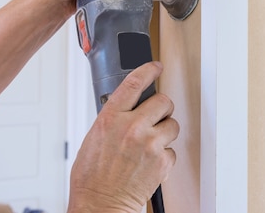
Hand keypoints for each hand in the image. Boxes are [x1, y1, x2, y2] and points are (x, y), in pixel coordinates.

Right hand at [67, 62, 178, 212]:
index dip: (148, 70)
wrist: (101, 204)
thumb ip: (113, 119)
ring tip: (150, 144)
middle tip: (156, 116)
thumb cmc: (92, 177)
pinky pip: (172, 149)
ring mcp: (149, 143)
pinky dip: (164, 156)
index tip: (156, 66)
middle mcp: (132, 127)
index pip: (134, 83)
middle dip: (162, 108)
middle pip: (163, 101)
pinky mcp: (162, 160)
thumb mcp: (94, 138)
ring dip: (165, 132)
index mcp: (111, 118)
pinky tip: (149, 162)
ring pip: (173, 124)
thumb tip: (129, 110)